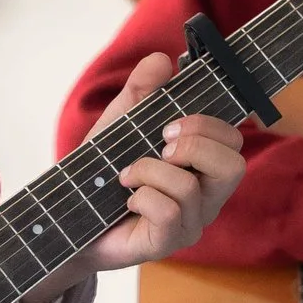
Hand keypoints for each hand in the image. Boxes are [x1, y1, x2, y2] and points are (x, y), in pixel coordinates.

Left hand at [70, 52, 247, 274]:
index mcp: (202, 166)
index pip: (234, 141)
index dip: (208, 125)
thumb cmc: (101, 173)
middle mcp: (206, 196)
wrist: (68, 217)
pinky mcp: (167, 242)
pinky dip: (142, 198)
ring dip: (149, 171)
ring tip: (127, 176)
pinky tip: (127, 201)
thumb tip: (160, 60)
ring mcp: (190, 223)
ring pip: (190, 188)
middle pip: (234, 166)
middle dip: (192, 144)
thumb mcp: (117, 125)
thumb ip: (139, 92)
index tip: (168, 123)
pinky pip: (168, 212)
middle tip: (158, 146)